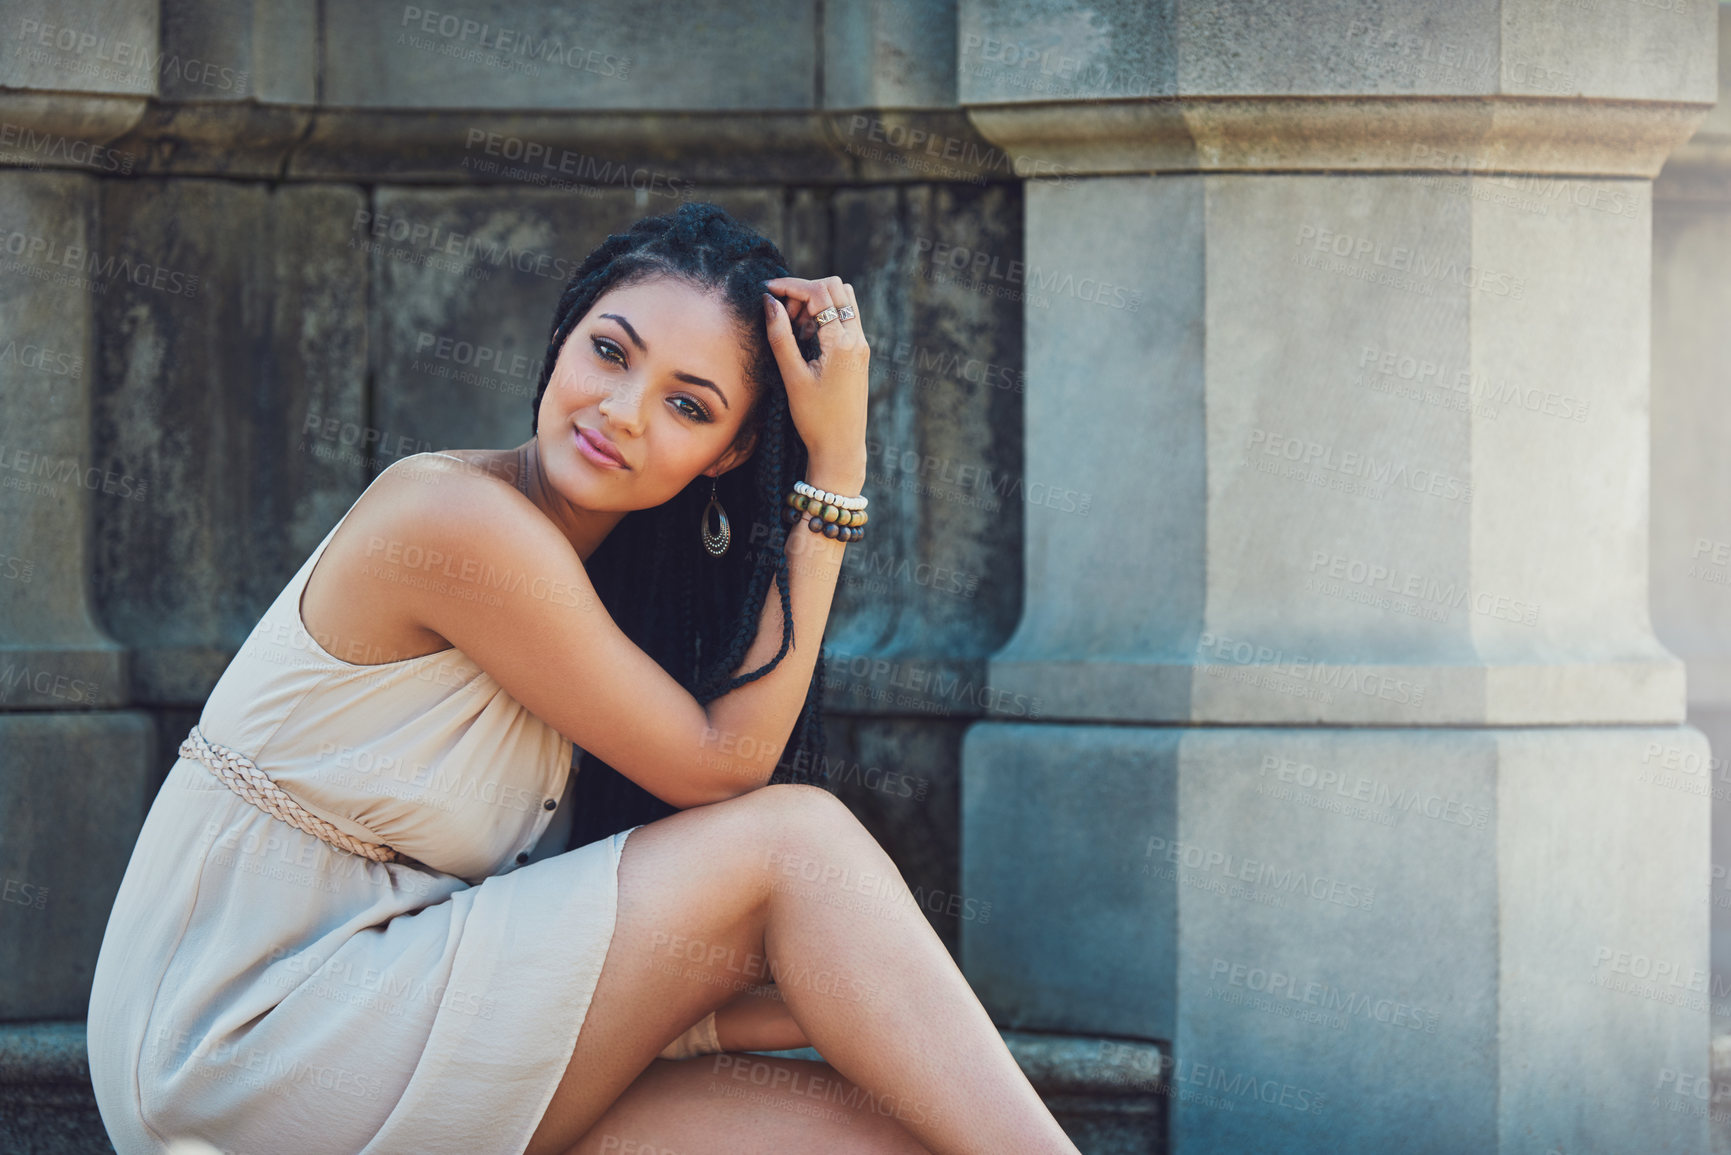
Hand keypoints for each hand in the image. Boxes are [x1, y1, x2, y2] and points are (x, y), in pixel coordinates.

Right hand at [763, 276, 868, 476]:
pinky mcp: (860, 352)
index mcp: (843, 343)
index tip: (767, 291)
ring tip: (794, 328)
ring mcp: (862, 344)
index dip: (790, 286)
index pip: (819, 293)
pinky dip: (825, 316)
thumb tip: (769, 302)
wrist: (841, 447)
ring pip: (843, 299)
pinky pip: (845, 318)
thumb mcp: (792, 377)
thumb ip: (780, 336)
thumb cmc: (815, 418)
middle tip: (783, 316)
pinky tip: (806, 338)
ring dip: (816, 303)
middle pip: (835, 287)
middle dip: (804, 292)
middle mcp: (858, 338)